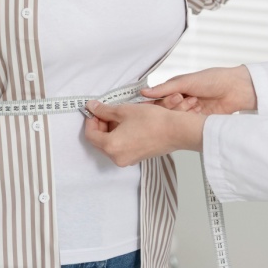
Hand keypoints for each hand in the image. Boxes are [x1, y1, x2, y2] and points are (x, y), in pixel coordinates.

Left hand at [84, 102, 206, 166]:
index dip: (90, 120)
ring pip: (111, 144)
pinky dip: (120, 136)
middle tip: (106, 111)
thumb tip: (92, 107)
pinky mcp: (137, 158)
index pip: (91, 135)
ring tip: (120, 116)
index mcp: (111, 146)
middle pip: (100, 141)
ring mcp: (128, 160)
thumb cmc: (153, 121)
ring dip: (111, 130)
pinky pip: (122, 148)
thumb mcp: (124, 110)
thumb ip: (104, 110)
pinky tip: (129, 124)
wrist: (176, 131)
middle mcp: (117, 157)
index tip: (95, 110)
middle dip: (101, 125)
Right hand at [142, 66, 255, 115]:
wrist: (236, 89)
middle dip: (173, 107)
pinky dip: (190, 120)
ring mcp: (190, 111)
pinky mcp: (198, 121)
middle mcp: (181, 100)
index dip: (156, 103)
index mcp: (176, 89)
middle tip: (183, 100)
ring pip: (177, 118)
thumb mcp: (186, 81)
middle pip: (166, 111)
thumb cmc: (213, 79)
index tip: (154, 105)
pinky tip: (197, 114)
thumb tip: (144, 92)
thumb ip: (164, 89)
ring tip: (195, 103)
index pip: (158, 100)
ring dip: (183, 113)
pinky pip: (188, 124)